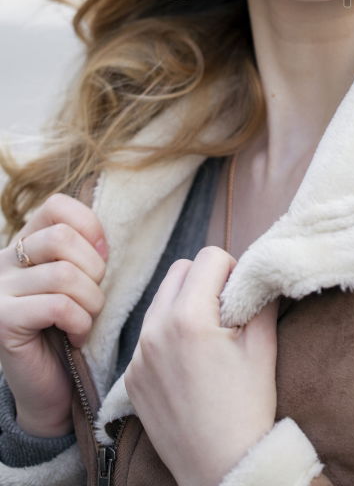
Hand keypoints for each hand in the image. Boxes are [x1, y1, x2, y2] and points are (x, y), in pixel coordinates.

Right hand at [0, 193, 107, 436]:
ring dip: (91, 301)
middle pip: (62, 238)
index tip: (102, 257)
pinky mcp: (3, 321)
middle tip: (94, 297)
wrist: (49, 386)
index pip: (57, 206)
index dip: (89, 226)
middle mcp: (4, 262)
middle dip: (94, 269)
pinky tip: (77, 336)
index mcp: (25, 243)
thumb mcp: (80, 279)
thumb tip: (103, 241)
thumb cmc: (70, 327)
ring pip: (63, 275)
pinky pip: (57, 306)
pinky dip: (80, 322)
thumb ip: (84, 251)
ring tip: (87, 319)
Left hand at [124, 246, 278, 485]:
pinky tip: (190, 365)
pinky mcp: (131, 377)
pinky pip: (148, 335)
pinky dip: (169, 336)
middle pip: (179, 270)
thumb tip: (259, 270)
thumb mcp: (263, 345)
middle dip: (205, 280)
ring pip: (161, 300)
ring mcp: (138, 355)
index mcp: (189, 317)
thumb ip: (259, 298)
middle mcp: (155, 330)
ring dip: (184, 304)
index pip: (209, 257)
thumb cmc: (247, 407)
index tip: (241, 296)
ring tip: (208, 338)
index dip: (232, 269)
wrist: (221, 468)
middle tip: (226, 312)